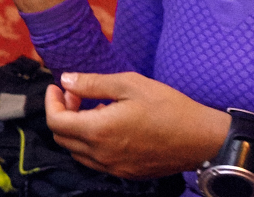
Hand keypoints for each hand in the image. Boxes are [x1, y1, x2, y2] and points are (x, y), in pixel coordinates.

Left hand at [45, 71, 230, 179]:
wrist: (202, 138)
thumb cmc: (169, 107)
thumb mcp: (130, 85)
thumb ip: (92, 83)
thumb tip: (66, 80)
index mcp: (99, 131)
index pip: (56, 122)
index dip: (52, 102)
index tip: (58, 87)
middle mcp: (101, 154)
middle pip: (62, 138)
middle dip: (62, 113)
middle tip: (75, 94)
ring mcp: (114, 167)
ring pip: (77, 152)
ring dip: (75, 130)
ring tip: (93, 108)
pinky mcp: (126, 173)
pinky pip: (95, 161)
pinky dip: (91, 143)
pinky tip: (109, 126)